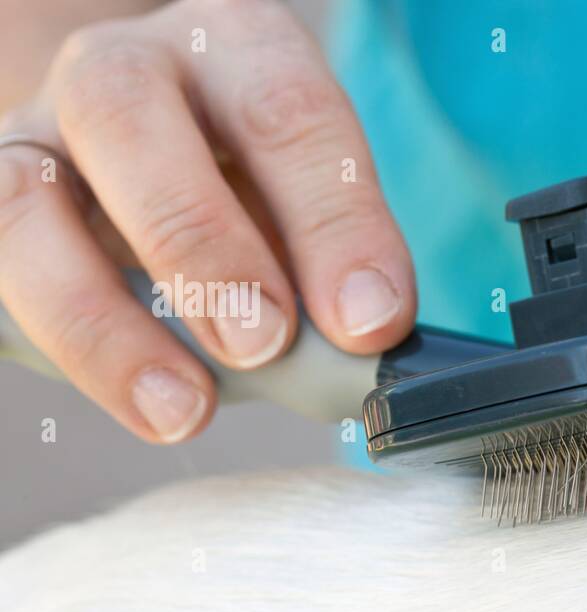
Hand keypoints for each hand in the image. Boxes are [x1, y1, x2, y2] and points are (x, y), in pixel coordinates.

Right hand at [0, 0, 416, 441]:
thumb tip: (360, 343)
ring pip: (26, 200)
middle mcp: (124, 67)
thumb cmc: (257, 194)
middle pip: (126, 114)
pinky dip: (59, 339)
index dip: (332, 220)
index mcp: (236, 48)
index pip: (285, 110)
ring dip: (105, 319)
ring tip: (184, 408)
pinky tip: (129, 400)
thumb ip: (331, 265)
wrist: (162, 168)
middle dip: (201, 243)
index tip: (372, 320)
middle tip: (264, 343)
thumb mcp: (310, 209)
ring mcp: (41, 132)